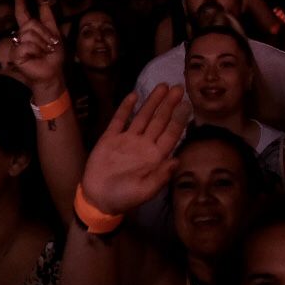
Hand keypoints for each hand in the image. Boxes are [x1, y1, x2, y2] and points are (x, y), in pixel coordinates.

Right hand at [11, 0, 66, 94]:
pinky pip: (27, 44)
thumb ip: (48, 18)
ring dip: (42, 43)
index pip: (23, 13)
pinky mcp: (16, 54)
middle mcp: (21, 35)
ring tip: (44, 52)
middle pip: (31, 23)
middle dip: (44, 33)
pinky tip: (37, 57)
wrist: (53, 73)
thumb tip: (44, 1)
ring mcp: (17, 45)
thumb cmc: (54, 56)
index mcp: (30, 30)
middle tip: (50, 45)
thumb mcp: (55, 34)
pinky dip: (36, 50)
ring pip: (30, 33)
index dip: (21, 2)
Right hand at [81, 85, 186, 214]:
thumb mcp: (144, 191)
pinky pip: (119, 120)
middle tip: (179, 88)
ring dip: (152, 101)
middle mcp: (144, 145)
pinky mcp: (110, 138)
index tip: (187, 104)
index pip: (170, 134)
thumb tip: (177, 160)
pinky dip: (126, 107)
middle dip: (169, 104)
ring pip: (143, 116)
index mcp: (155, 157)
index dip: (179, 120)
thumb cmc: (123, 198)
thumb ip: (160, 177)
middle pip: (159, 121)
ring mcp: (127, 140)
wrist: (97, 198)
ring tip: (163, 85)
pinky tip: (134, 95)